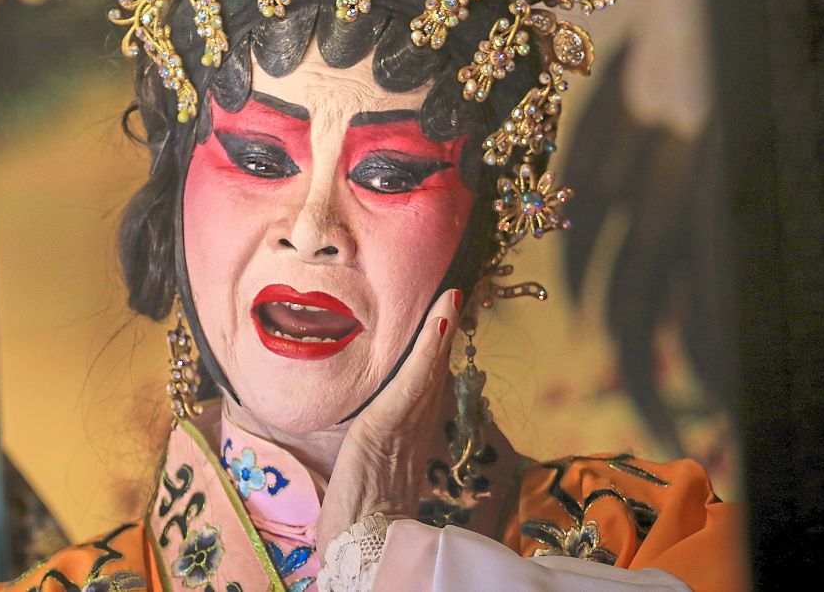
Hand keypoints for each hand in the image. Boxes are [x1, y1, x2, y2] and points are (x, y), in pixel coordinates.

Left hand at [316, 288, 459, 547]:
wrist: (363, 538)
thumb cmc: (362, 505)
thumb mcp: (373, 459)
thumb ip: (379, 433)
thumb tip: (375, 419)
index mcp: (414, 427)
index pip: (431, 376)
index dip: (441, 342)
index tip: (450, 305)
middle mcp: (418, 421)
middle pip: (438, 365)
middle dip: (448, 326)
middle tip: (460, 285)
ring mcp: (407, 420)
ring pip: (431, 365)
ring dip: (444, 326)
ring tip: (455, 289)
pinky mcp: (389, 421)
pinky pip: (414, 378)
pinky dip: (429, 346)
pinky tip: (442, 316)